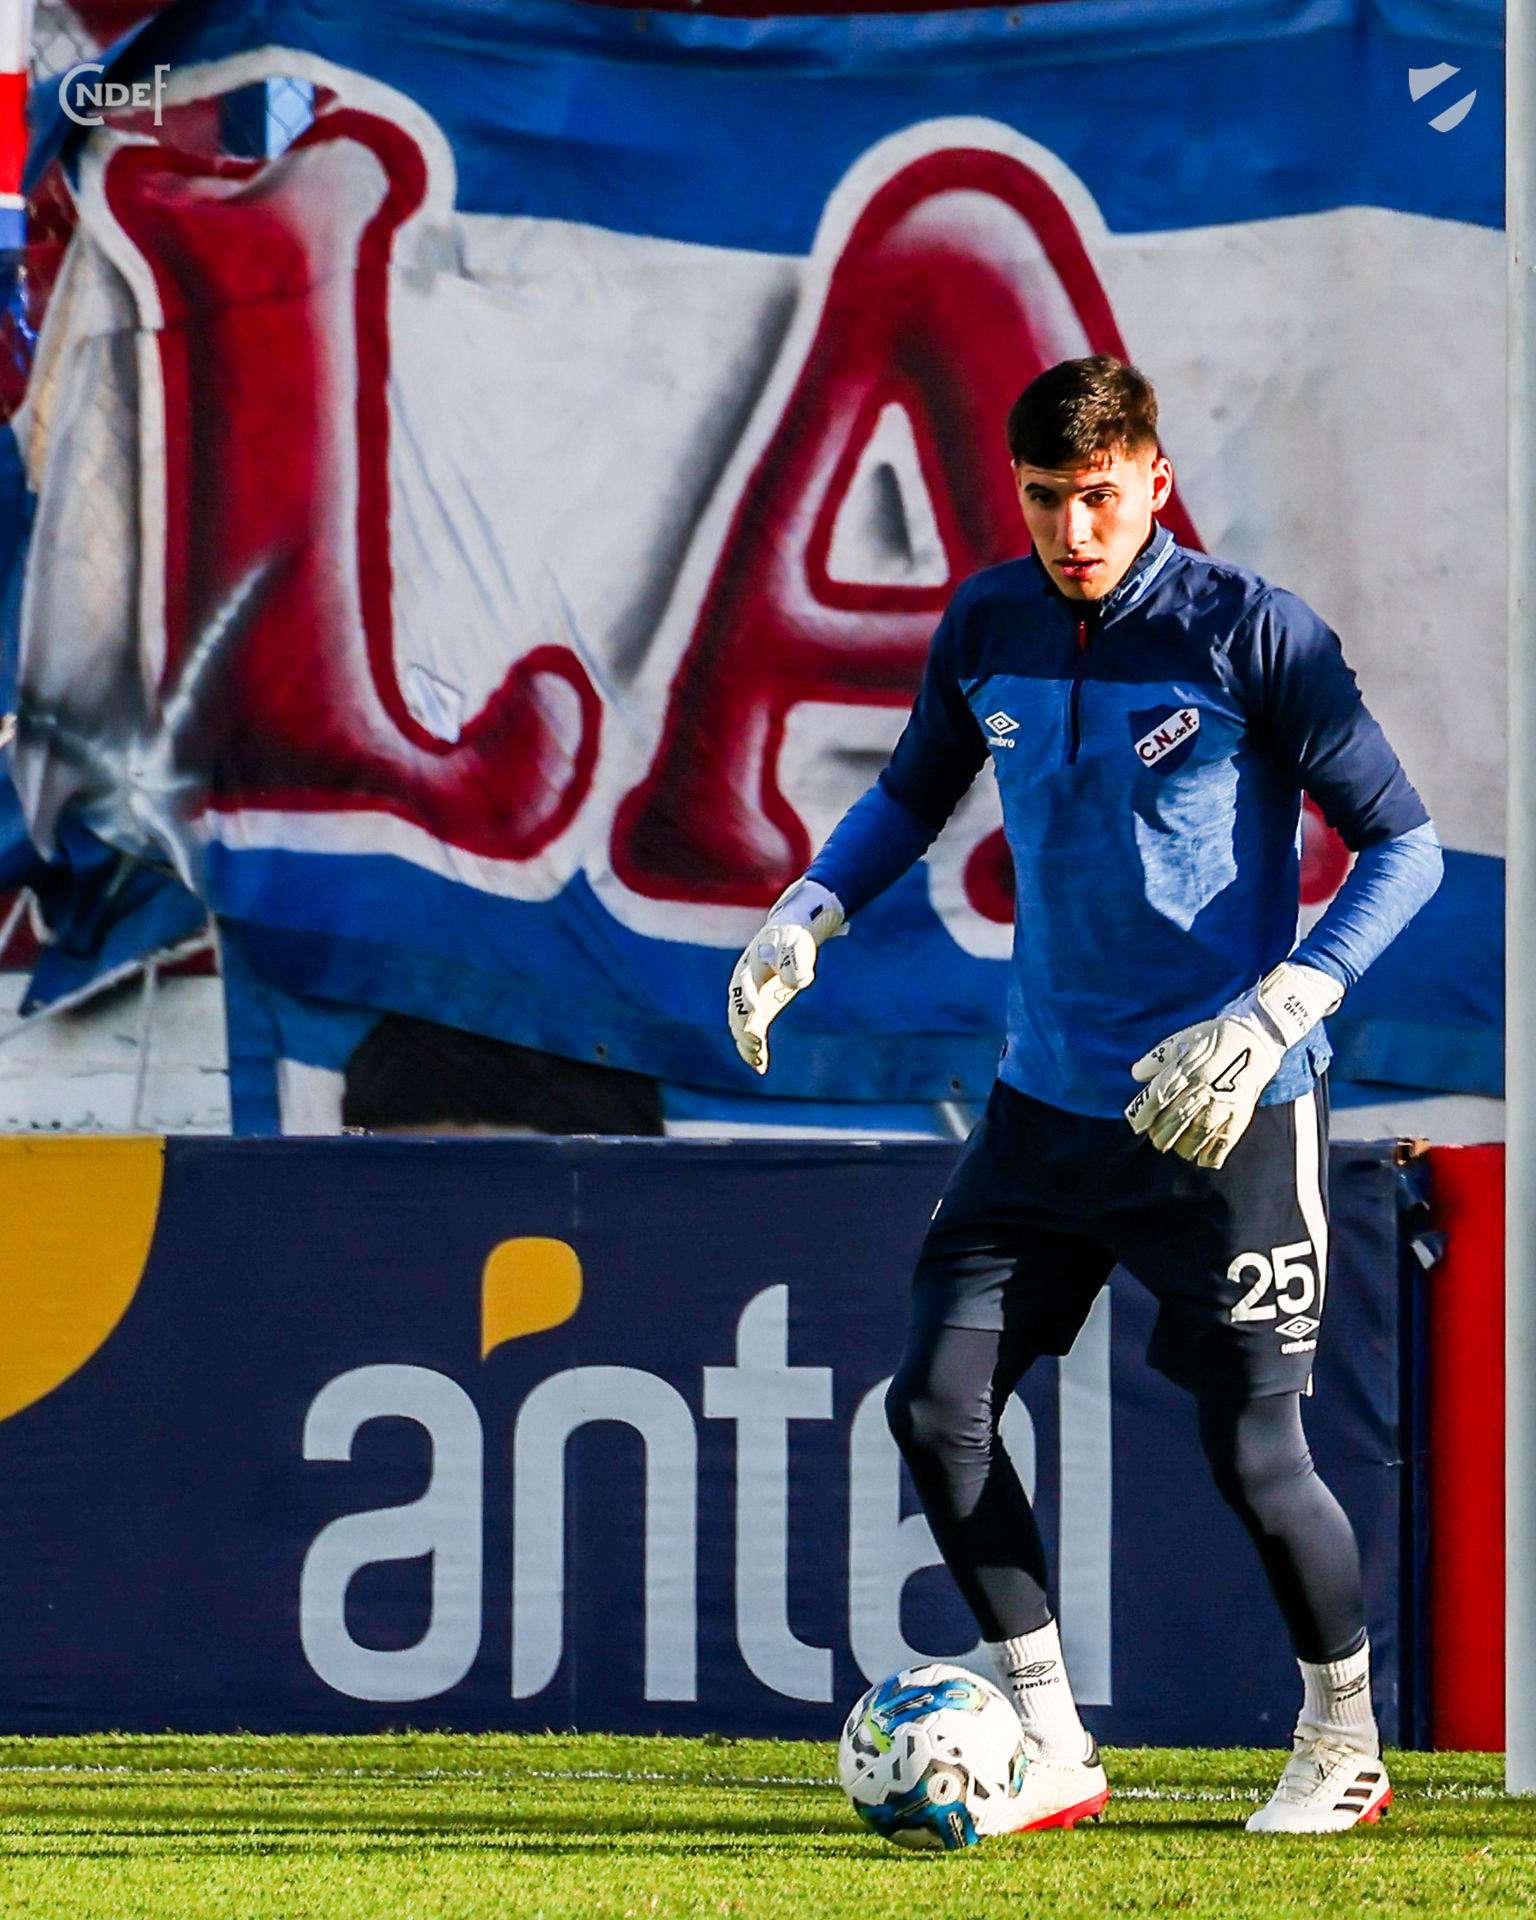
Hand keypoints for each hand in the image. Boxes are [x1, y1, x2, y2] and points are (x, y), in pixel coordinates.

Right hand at [727, 879, 845, 1074]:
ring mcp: (748, 998)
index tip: (756, 1013)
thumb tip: (794, 983)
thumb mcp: (797, 944)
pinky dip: (753, 1049)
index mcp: (750, 964)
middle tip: (756, 1042)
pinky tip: (760, 1066)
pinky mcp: (757, 1011)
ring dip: (747, 1042)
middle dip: (745, 1027)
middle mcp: (743, 983)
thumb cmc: (793, 940)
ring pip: (740, 1024)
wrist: (788, 940)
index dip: (748, 999)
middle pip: (736, 1008)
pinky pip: (750, 1032)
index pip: (744, 984)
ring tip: (758, 1059)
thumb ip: (795, 961)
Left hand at [1124, 962, 1342, 1168]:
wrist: (1257, 1037)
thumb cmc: (1215, 1037)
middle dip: (1159, 1134)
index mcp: (1188, 1069)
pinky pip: (1223, 1142)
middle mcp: (1204, 1089)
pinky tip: (1199, 1158)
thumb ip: (1158, 1059)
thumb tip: (1136, 1074)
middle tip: (1155, 1137)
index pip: (1157, 1098)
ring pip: (1195, 1136)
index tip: (1136, 1124)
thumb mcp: (1183, 1039)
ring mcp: (1223, 1104)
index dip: (1142, 1114)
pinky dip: (1209, 1155)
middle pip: (1174, 1121)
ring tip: (1174, 1146)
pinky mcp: (1240, 1114)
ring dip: (1180, 1146)